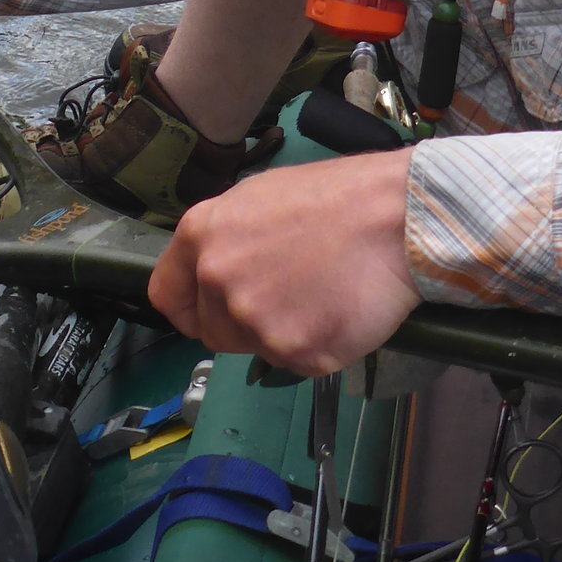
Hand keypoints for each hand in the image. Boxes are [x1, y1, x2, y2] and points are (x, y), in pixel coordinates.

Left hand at [147, 151, 420, 374]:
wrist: (394, 216)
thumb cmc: (336, 199)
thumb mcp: (256, 199)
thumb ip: (224, 239)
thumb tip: (214, 270)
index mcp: (201, 236)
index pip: (167, 297)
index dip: (190, 310)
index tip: (207, 314)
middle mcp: (218, 279)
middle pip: (214, 331)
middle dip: (244, 323)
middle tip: (289, 295)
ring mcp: (256, 319)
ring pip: (257, 348)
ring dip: (283, 334)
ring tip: (319, 294)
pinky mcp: (296, 351)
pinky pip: (299, 362)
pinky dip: (319, 346)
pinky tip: (339, 310)